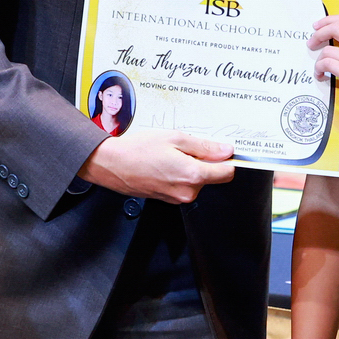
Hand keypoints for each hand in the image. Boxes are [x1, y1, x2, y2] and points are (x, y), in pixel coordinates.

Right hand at [79, 128, 235, 203]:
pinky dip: (179, 174)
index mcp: (192, 175)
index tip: (223, 150)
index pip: (227, 173)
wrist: (111, 164)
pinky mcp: (168, 199)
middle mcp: (187, 192)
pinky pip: (183, 185)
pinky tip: (164, 163)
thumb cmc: (138, 150)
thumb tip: (225, 151)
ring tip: (170, 154)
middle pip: (212, 177)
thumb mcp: (175, 138)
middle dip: (204, 161)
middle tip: (185, 147)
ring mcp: (177, 198)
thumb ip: (204, 146)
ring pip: (196, 181)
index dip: (227, 159)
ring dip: (190, 167)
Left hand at [310, 15, 338, 131]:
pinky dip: (319, 69)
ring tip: (320, 68)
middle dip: (318, 33)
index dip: (330, 20)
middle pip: (337, 28)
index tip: (318, 25)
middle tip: (311, 42)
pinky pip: (327, 64)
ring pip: (328, 50)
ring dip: (319, 60)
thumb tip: (333, 40)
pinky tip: (322, 75)